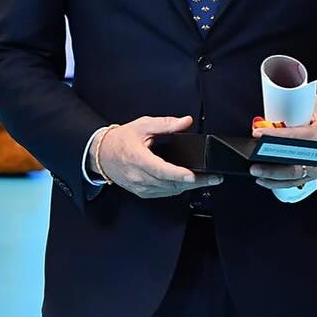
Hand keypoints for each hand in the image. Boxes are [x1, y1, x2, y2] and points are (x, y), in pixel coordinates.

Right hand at [96, 115, 221, 197]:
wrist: (102, 154)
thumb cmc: (121, 140)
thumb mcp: (143, 125)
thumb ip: (166, 124)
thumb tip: (185, 122)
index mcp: (138, 158)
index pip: (161, 170)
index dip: (179, 174)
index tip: (194, 175)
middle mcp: (138, 176)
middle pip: (169, 183)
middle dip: (194, 182)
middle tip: (214, 178)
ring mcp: (140, 186)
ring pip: (168, 191)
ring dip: (187, 187)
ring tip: (206, 181)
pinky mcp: (141, 192)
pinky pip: (163, 194)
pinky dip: (176, 189)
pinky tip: (186, 183)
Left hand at [250, 95, 316, 189]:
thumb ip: (298, 101)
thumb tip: (274, 95)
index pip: (294, 136)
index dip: (274, 136)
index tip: (257, 134)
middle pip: (292, 162)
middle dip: (271, 163)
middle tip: (254, 160)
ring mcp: (316, 167)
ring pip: (292, 176)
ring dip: (272, 176)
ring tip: (256, 171)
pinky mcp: (313, 174)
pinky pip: (294, 182)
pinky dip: (278, 183)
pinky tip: (264, 180)